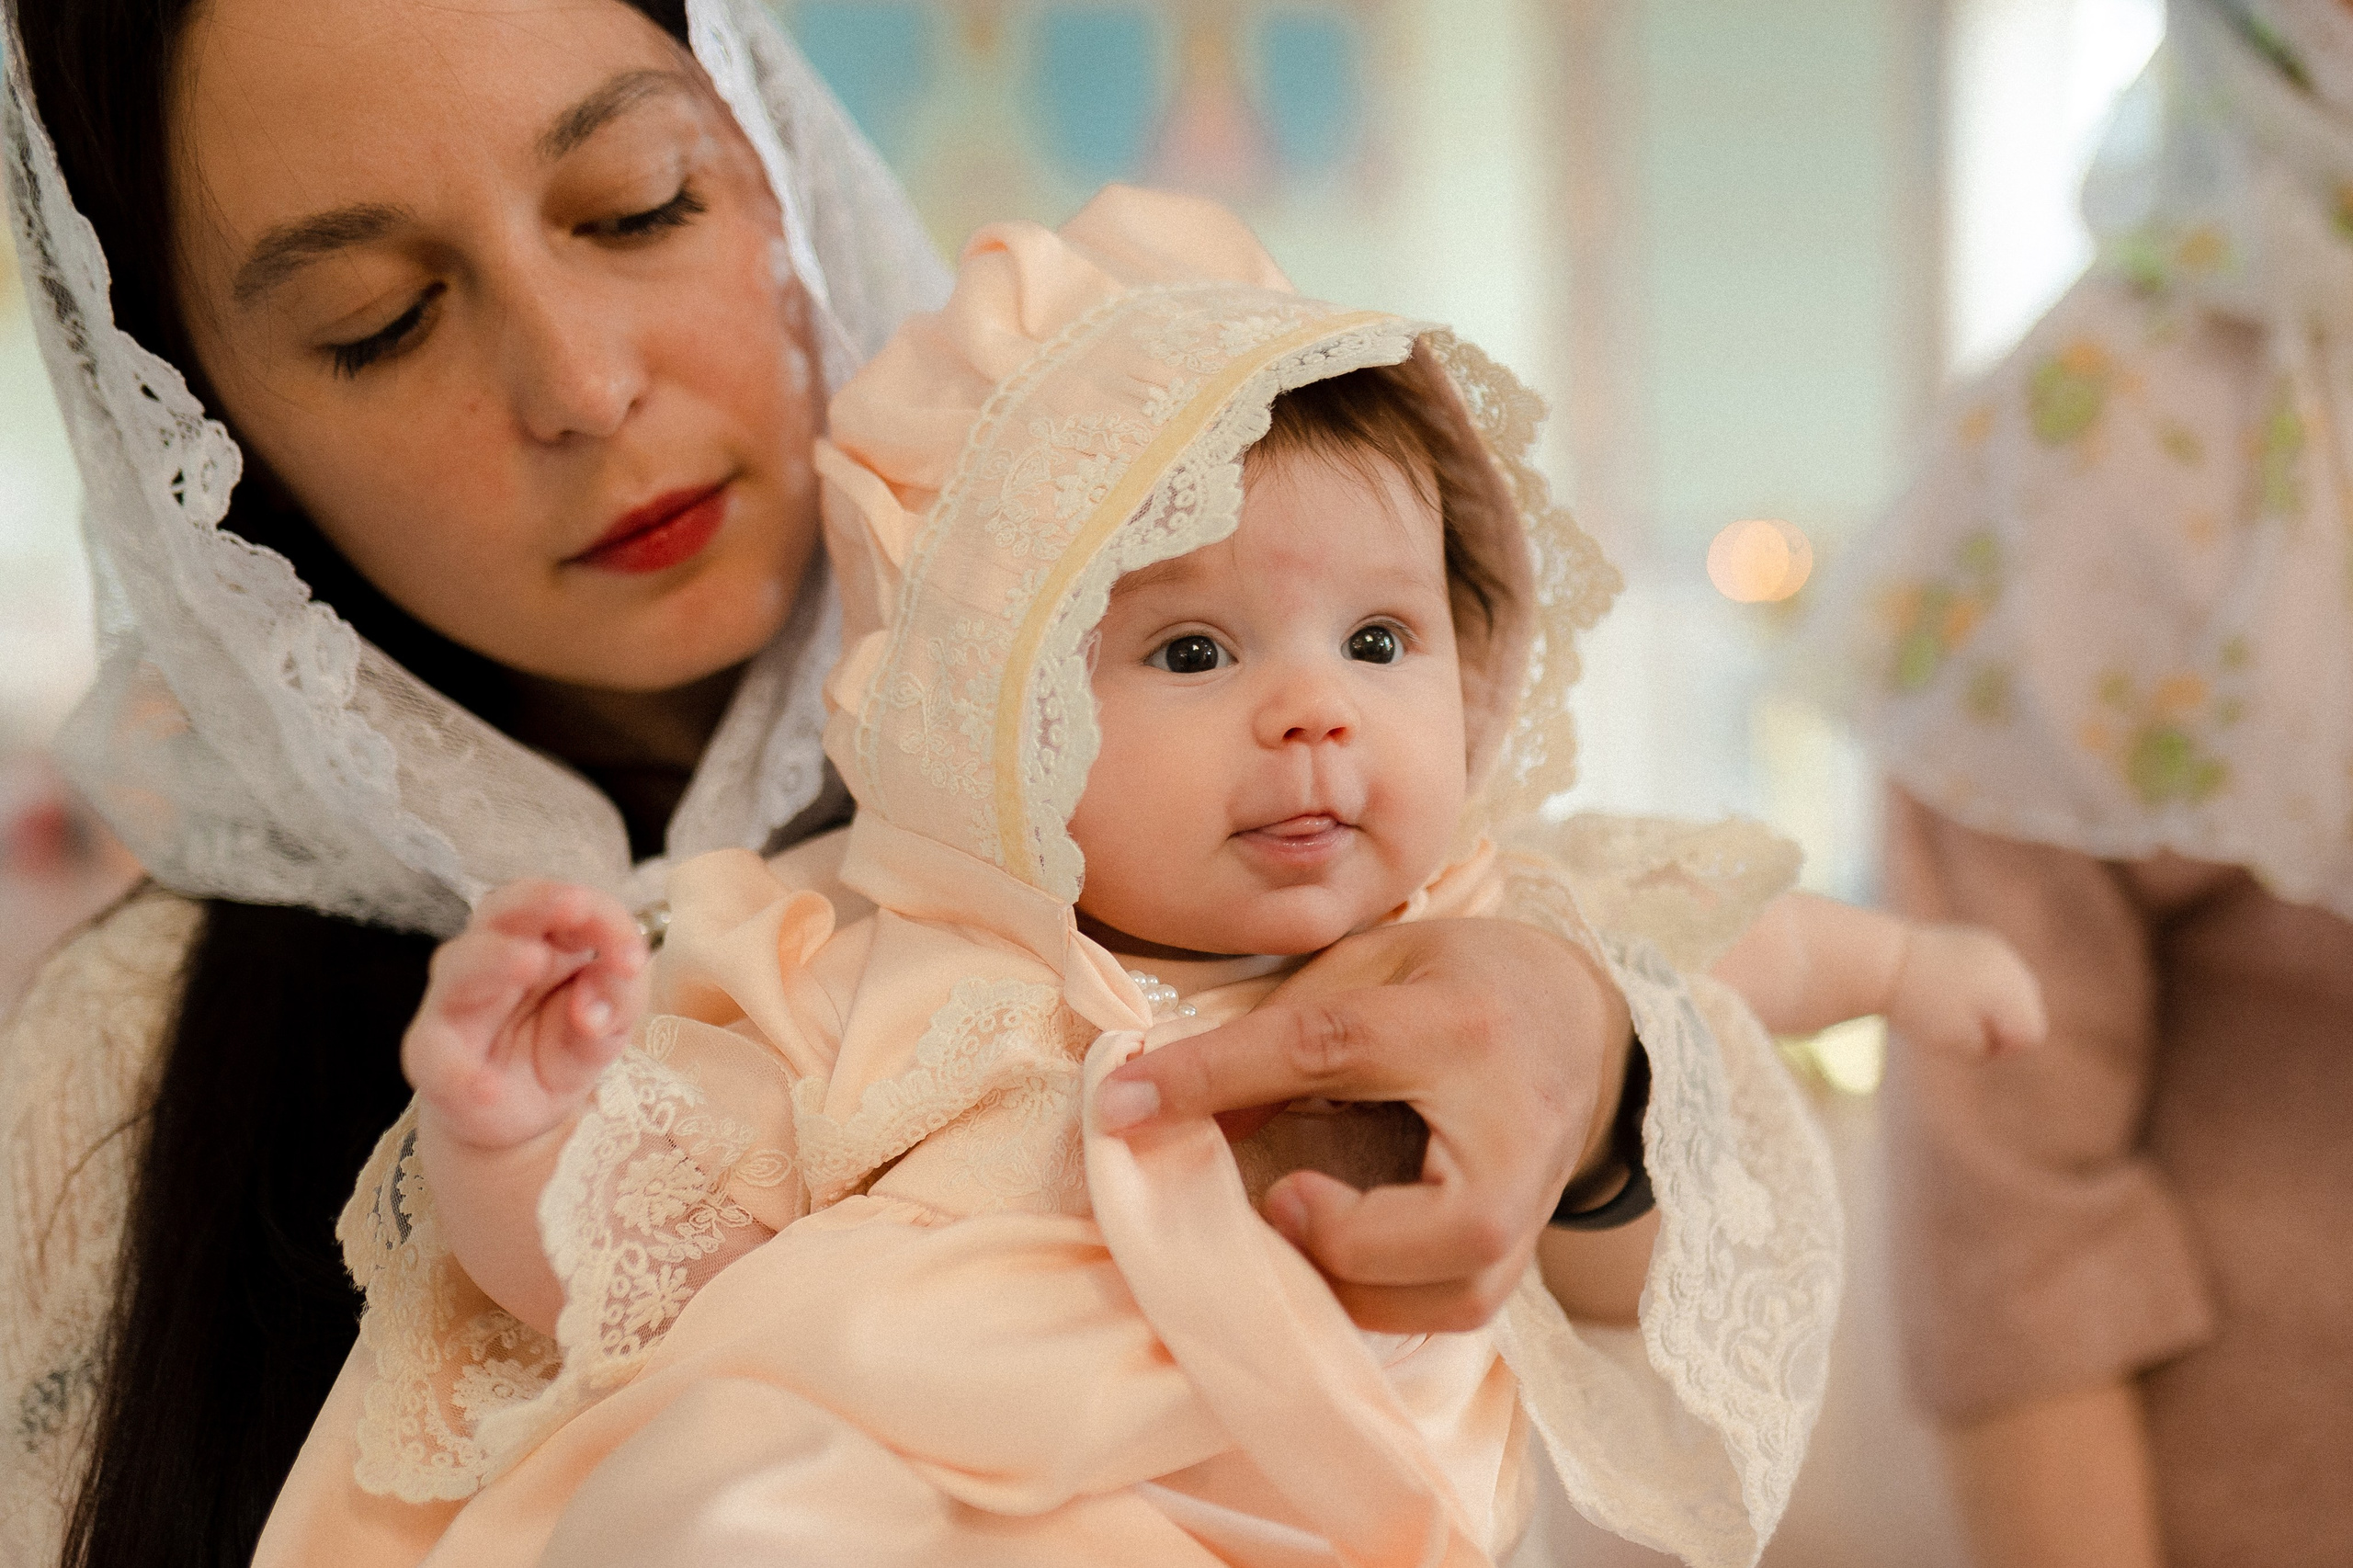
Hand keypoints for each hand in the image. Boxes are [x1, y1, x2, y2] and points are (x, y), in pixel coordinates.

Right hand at [403, 879, 648, 1151]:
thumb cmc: (561, 1049)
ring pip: (460, 964)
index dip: (602, 917)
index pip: (566, 904)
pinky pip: (439, 1058)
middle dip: (541, 902)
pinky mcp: (433, 1057)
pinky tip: (487, 1086)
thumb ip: (617, 1001)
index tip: (634, 959)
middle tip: (578, 906)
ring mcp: (455, 1003)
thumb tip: (591, 1005)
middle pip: (502, 909)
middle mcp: (490, 956)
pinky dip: (462, 1072)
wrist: (517, 1114)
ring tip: (533, 962)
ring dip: (496, 958)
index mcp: (541, 939)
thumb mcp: (610, 1026)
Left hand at [1095, 917, 1630, 1332]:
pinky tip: (1331, 1263)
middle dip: (1344, 1239)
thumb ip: (1278, 1031)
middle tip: (1278, 1200)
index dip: (1215, 1075)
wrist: (1583, 1020)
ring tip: (1296, 1229)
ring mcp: (1531, 1203)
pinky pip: (1451, 1309)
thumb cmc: (1460, 981)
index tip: (1123, 1102)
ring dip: (1352, 1284)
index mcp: (1460, 1026)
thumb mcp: (1368, 967)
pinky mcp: (1522, 1252)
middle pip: (1452, 1227)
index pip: (1327, 1049)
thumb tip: (1171, 1105)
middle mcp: (1513, 1128)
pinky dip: (1379, 1301)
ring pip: (1454, 1294)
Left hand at [1887, 922, 2046, 1057]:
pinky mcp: (1987, 943)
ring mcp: (2002, 951)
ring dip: (1992, 1007)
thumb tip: (2010, 1030)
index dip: (2001, 1046)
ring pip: (2018, 997)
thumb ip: (1995, 1047)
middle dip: (1998, 1026)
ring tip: (1953, 998)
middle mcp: (2013, 966)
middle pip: (2028, 1015)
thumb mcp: (1957, 1045)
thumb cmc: (1920, 1009)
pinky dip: (1983, 987)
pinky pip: (2001, 979)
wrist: (1885, 961)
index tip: (1963, 1032)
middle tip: (1954, 1015)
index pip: (2032, 1036)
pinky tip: (1953, 982)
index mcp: (2011, 989)